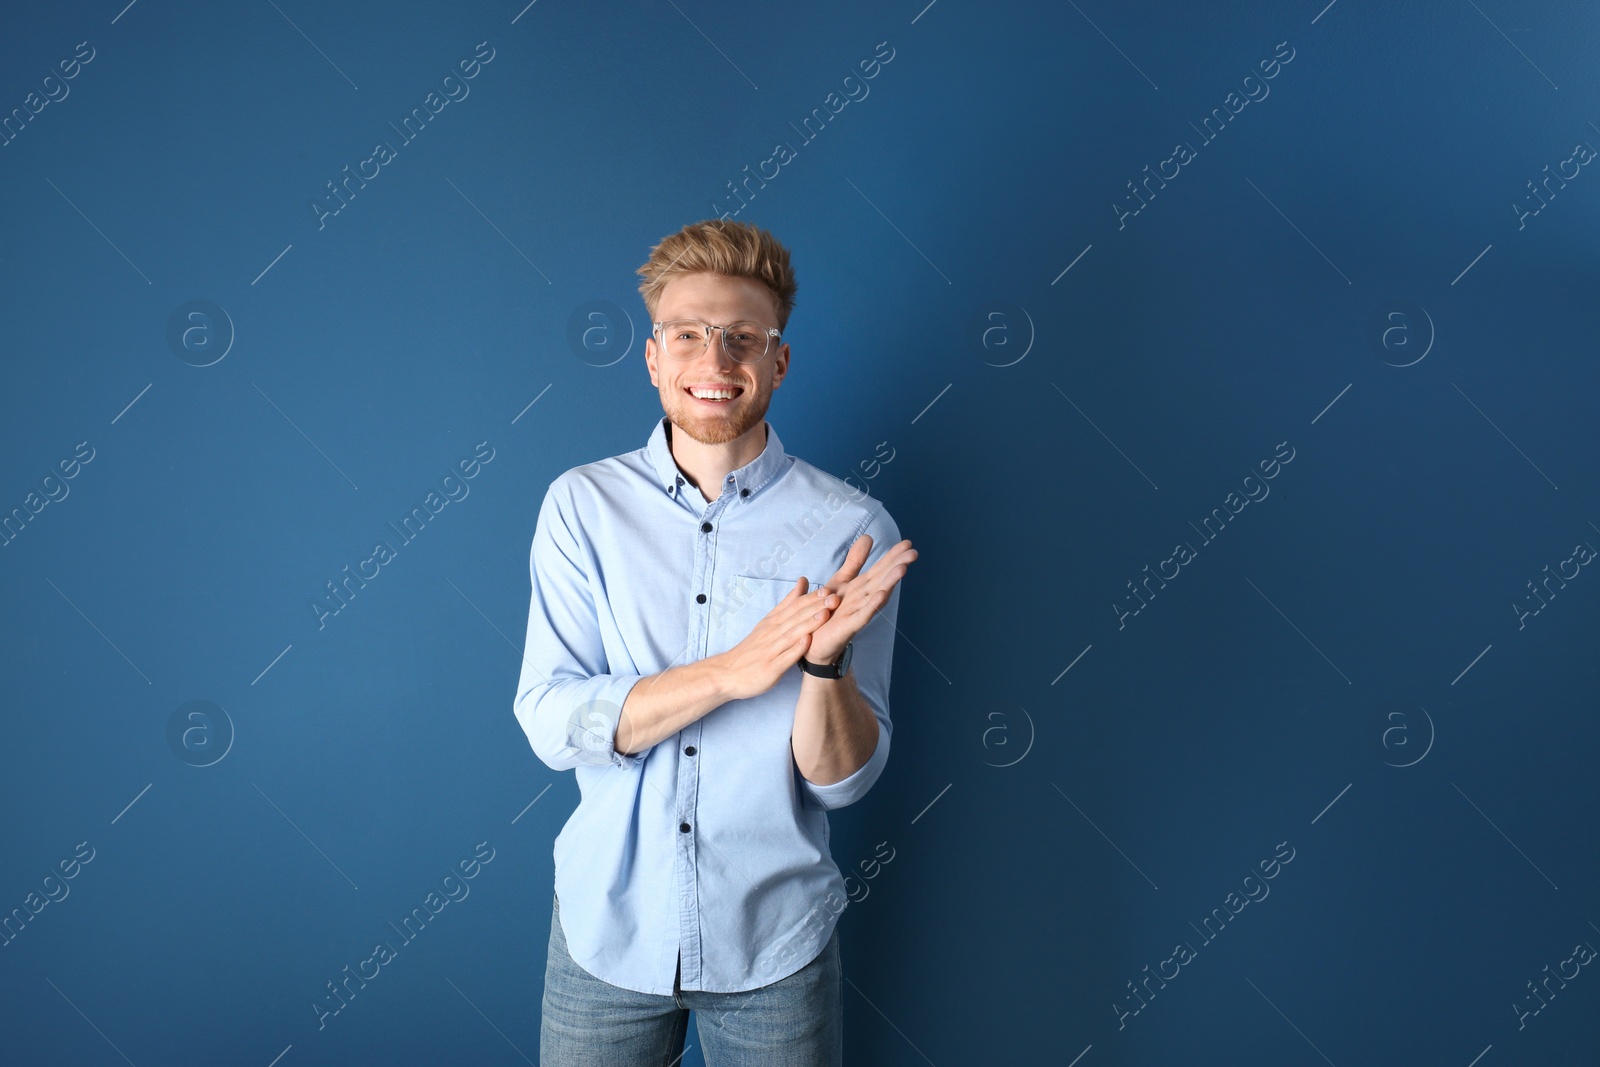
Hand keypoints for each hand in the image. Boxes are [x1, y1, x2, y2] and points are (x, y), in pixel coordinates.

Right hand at [715, 577, 840, 701]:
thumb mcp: (768, 621)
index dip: (812, 598)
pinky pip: (784, 658)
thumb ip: (788, 603)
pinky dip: (796, 649)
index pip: (794, 606)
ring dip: (809, 624)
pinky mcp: (770, 668)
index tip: (830, 590)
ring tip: (825, 614)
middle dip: (816, 607)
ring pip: (792, 635)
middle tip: (834, 598)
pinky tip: (807, 641)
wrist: (728, 673)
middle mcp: (772, 633)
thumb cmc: (753, 648)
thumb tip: (804, 581)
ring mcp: (771, 651)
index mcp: (773, 622)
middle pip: (795, 617)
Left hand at [805, 535, 916, 664]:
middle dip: (897, 566)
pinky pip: (862, 614)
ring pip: (877, 594)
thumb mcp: (841, 581)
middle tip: (913, 552)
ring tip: (902, 569)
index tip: (908, 543)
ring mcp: (858, 612)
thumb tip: (868, 537)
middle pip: (883, 579)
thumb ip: (855, 561)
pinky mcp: (849, 626)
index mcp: (862, 587)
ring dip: (890, 582)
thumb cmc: (830, 612)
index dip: (893, 556)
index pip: (880, 569)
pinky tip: (883, 594)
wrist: (816, 643)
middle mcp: (864, 599)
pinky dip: (873, 605)